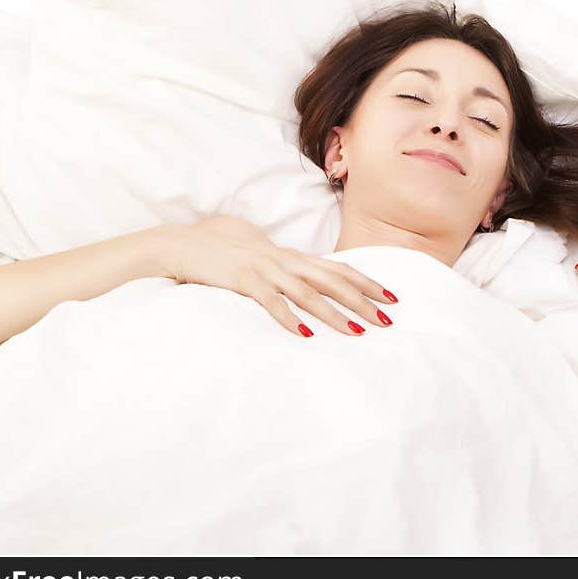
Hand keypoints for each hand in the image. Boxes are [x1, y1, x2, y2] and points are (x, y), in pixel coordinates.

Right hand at [156, 215, 398, 336]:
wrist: (186, 243)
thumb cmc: (227, 253)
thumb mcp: (265, 259)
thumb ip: (288, 270)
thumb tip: (312, 284)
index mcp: (292, 257)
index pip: (338, 269)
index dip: (367, 282)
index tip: (391, 297)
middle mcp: (285, 261)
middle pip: (332, 281)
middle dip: (362, 300)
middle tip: (387, 319)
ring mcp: (265, 270)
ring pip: (308, 294)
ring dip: (334, 314)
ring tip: (356, 332)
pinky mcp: (243, 281)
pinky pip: (270, 302)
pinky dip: (288, 318)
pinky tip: (304, 335)